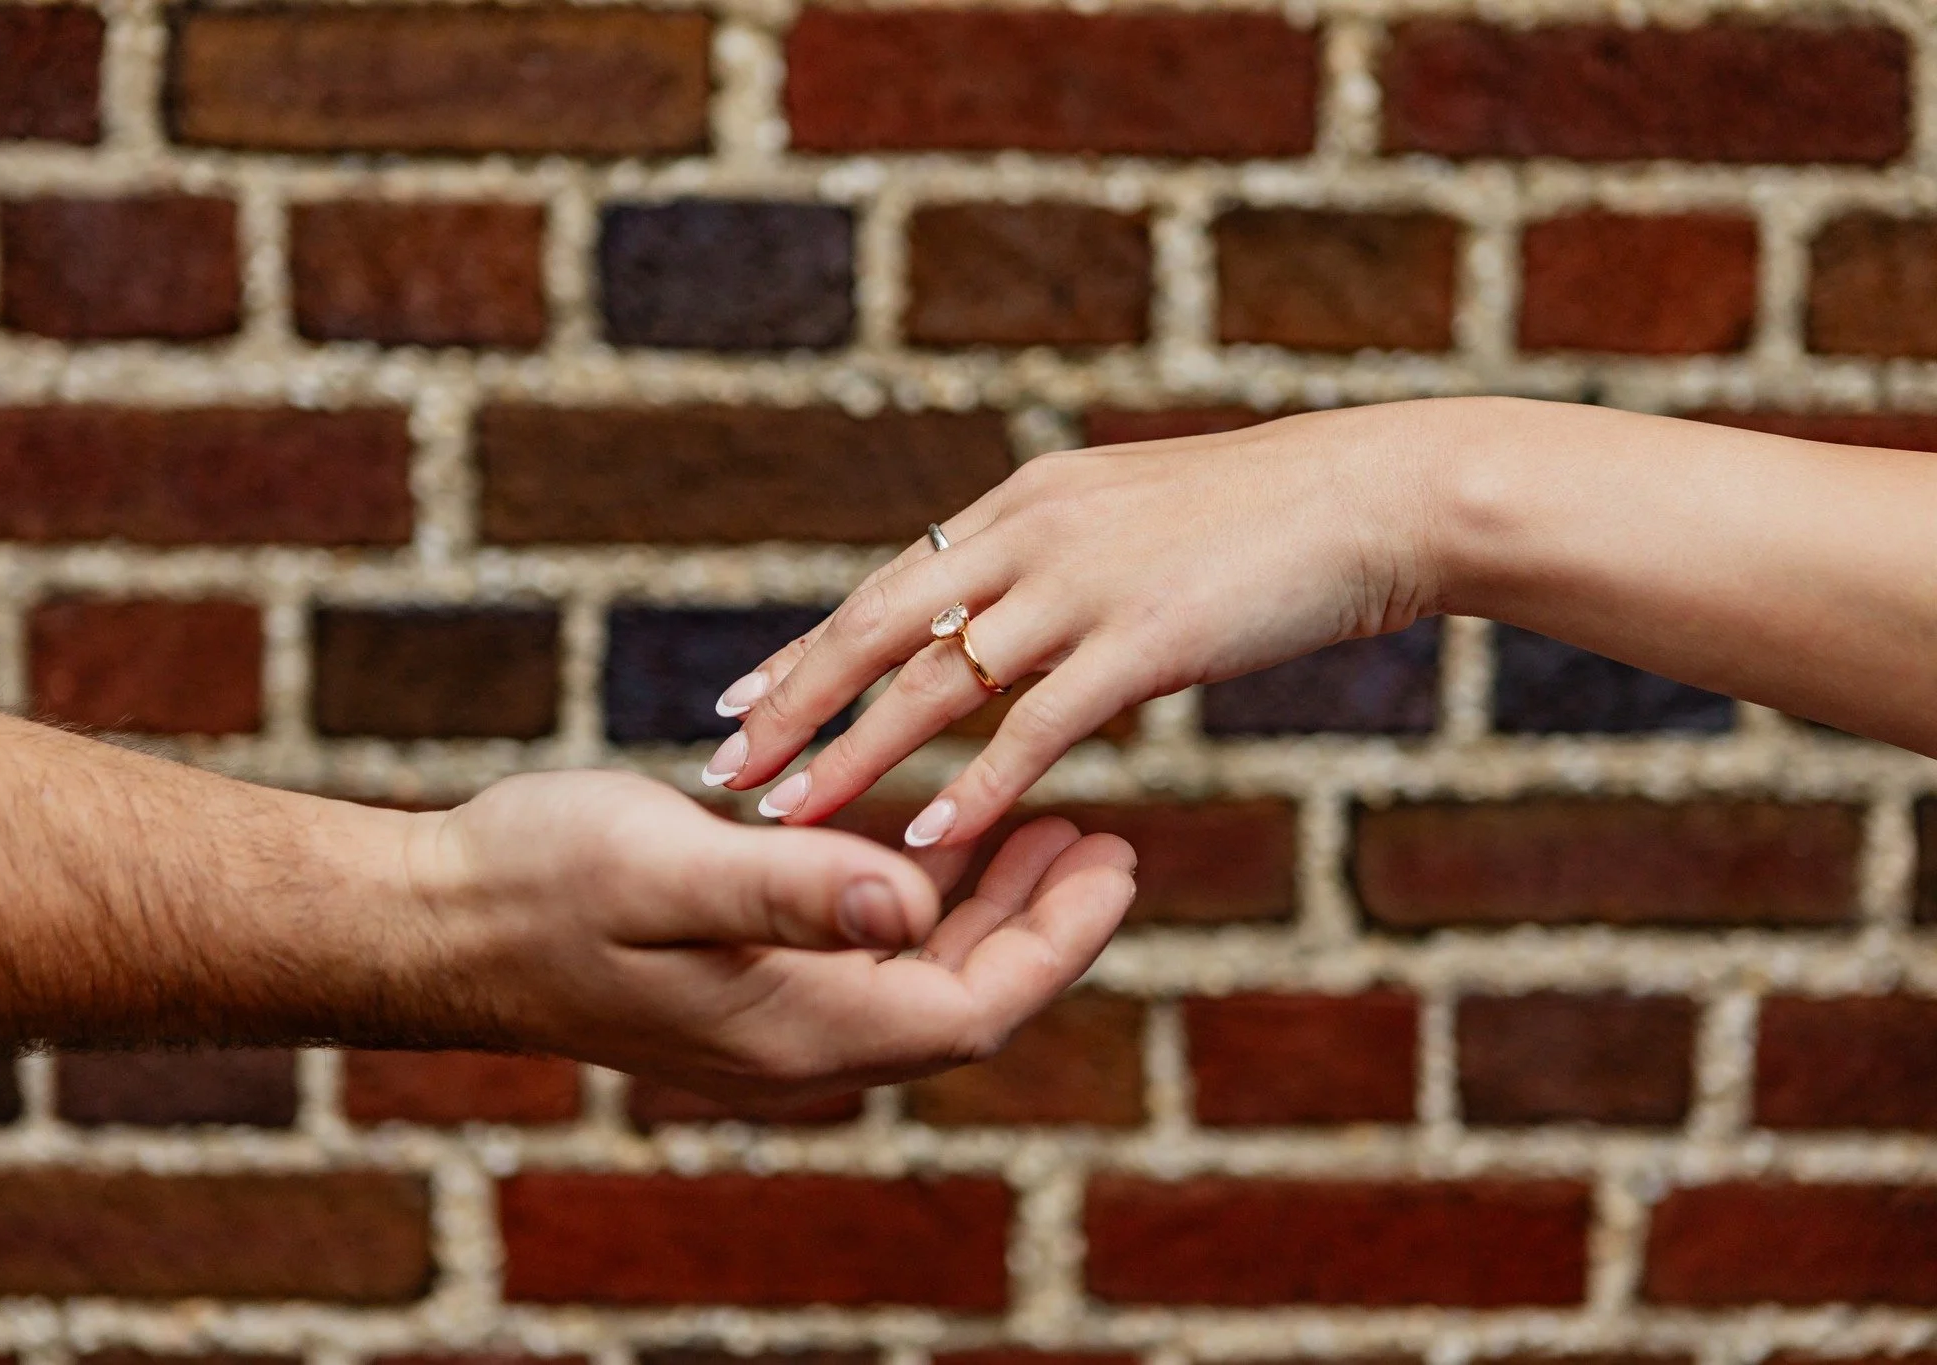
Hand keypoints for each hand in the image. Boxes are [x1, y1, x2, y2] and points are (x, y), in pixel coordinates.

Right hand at [406, 770, 1136, 1103]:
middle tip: (1107, 840)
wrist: (437, 919)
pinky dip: (917, 903)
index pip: (974, 1007)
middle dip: (1044, 924)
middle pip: (964, 997)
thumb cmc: (539, 881)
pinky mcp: (746, 986)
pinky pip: (865, 958)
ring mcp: (772, 1020)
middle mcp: (799, 1042)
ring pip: (920, 977)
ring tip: (1049, 828)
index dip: (1059, 941)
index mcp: (799, 1026)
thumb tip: (917, 904)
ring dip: (989, 909)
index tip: (1115, 863)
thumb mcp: (666, 867)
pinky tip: (935, 844)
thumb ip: (792, 887)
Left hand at [707, 399, 1450, 848]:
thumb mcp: (1134, 525)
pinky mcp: (1145, 639)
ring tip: (787, 816)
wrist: (1377, 496)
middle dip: (793, 704)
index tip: (741, 701)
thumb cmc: (1265, 523)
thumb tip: (1016, 641)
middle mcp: (1030, 533)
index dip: (808, 651)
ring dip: (853, 754)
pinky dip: (978, 782)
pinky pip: (1039, 724)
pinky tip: (926, 833)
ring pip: (937, 681)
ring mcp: (1083, 584)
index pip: (887, 588)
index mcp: (1022, 504)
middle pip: (878, 628)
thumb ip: (1059, 574)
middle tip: (721, 765)